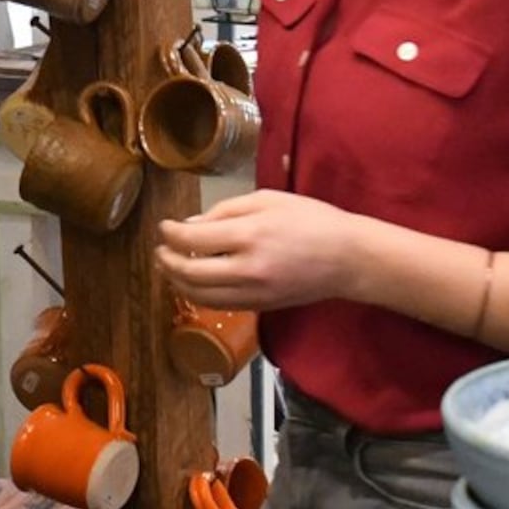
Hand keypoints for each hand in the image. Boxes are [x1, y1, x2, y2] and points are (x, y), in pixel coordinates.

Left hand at [154, 192, 363, 312]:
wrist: (348, 259)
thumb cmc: (312, 221)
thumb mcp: (268, 200)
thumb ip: (226, 210)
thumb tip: (191, 225)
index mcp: (250, 235)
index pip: (193, 239)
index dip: (170, 234)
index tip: (164, 227)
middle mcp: (247, 270)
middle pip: (189, 273)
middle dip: (166, 261)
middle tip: (159, 250)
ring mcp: (253, 293)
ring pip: (200, 295)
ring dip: (177, 282)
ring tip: (169, 267)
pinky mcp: (259, 307)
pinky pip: (218, 305)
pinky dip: (199, 294)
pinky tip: (194, 282)